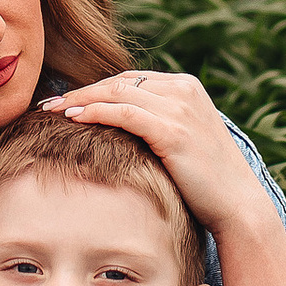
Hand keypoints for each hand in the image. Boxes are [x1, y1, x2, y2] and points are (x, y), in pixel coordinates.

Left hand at [41, 71, 285, 285]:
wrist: (236, 205)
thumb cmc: (205, 182)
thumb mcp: (181, 142)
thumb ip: (155, 126)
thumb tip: (115, 131)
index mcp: (186, 87)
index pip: (130, 80)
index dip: (96, 89)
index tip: (66, 101)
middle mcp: (183, 90)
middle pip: (119, 82)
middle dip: (81, 92)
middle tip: (48, 104)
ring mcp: (180, 107)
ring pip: (117, 93)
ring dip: (80, 99)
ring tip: (52, 110)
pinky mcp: (173, 129)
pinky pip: (124, 113)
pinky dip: (95, 111)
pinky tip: (73, 118)